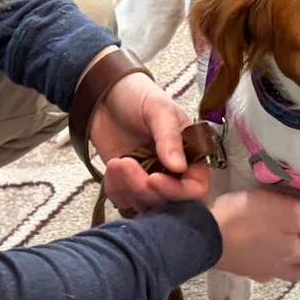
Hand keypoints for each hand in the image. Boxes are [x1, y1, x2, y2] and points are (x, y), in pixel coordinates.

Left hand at [91, 70, 209, 212]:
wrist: (104, 94)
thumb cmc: (138, 95)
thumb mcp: (158, 109)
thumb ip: (169, 137)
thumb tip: (179, 167)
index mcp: (191, 155)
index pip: (195, 188)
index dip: (177, 191)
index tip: (154, 179)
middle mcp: (173, 173)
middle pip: (171, 204)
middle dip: (147, 191)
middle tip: (128, 166)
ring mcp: (149, 180)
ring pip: (146, 206)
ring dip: (129, 190)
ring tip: (117, 163)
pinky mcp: (127, 184)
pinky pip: (124, 202)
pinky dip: (116, 190)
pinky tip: (112, 167)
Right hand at [210, 188, 299, 282]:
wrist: (205, 235)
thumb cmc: (250, 218)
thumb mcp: (291, 213)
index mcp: (296, 254)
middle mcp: (281, 267)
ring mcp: (259, 270)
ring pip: (284, 270)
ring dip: (292, 260)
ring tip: (289, 243)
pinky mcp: (240, 266)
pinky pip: (262, 267)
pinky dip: (268, 259)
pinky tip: (262, 248)